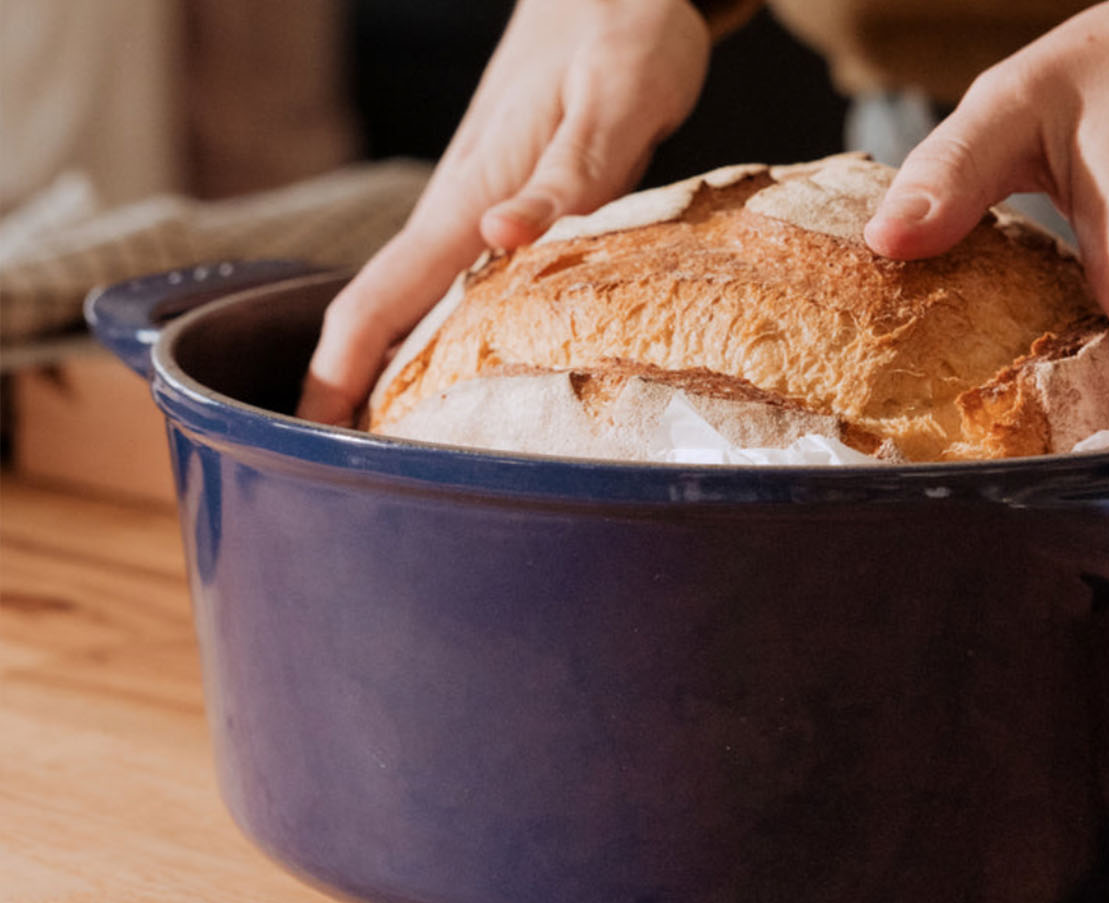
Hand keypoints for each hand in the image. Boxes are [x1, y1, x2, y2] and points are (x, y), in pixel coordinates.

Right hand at [298, 0, 709, 424]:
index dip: (340, 370)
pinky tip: (476, 378)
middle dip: (365, 394)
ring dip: (409, 373)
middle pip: (394, 317)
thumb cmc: (619, 30)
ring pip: (430, 306)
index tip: (315, 434)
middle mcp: (463, 212)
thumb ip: (564, 177)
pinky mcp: (513, 208)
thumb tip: (499, 241)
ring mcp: (482, 212)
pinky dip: (458, 339)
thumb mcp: (611, 100)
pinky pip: (470, 288)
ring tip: (412, 451)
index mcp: (470, 195)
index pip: (381, 295)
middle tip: (361, 477)